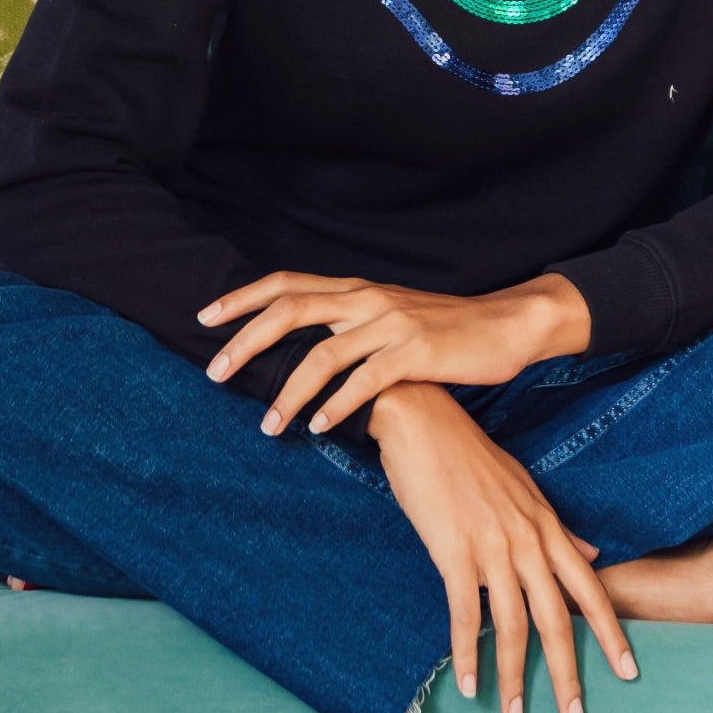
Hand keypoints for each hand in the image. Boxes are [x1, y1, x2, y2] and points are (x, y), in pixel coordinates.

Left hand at [198, 269, 573, 436]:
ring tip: (268, 427)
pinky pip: (365, 380)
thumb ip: (350, 329)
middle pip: (290, 310)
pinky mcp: (416, 351)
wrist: (507, 324)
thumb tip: (304, 355)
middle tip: (214, 373)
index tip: (204, 318)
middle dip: (246, 341)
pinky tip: (318, 427)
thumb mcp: (391, 319)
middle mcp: (367, 299)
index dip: (242, 298)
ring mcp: (391, 323)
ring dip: (289, 392)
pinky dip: (336, 406)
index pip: (287, 285)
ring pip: (323, 354)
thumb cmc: (446, 330)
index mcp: (357, 290)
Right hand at [369, 381, 638, 712]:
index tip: (628, 672)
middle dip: (568, 673)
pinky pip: (464, 613)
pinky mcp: (453, 550)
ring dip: (512, 676)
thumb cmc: (469, 454)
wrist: (424, 422)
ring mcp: (492, 545)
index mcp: (545, 525)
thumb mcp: (524, 487)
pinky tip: (468, 684)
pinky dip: (467, 653)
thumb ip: (557, 526)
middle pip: (557, 618)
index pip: (590, 588)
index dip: (611, 632)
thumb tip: (591, 553)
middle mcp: (527, 539)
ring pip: (511, 624)